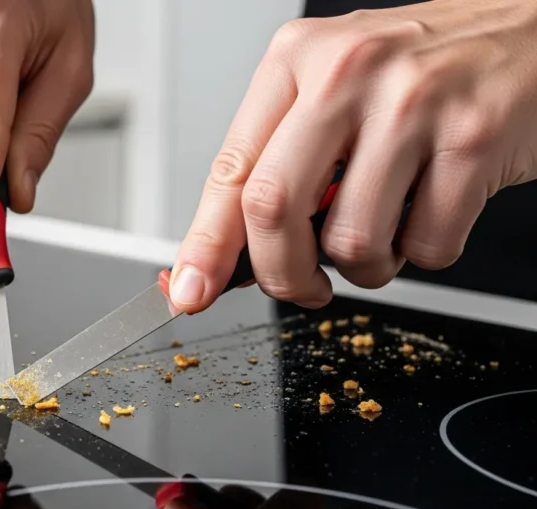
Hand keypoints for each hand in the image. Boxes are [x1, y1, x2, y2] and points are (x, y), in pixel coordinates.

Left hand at [170, 0, 536, 311]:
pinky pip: (427, 247)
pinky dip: (425, 254)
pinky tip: (432, 212)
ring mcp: (413, 104)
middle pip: (275, 209)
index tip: (190, 290)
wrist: (533, 33)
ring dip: (365, 268)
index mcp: (297, 59)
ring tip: (386, 231)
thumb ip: (280, 160)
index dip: (206, 244)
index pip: (231, 169)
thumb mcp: (334, 89)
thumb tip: (229, 255)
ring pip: (351, 241)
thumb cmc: (425, 70)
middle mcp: (347, 72)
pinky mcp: (475, 138)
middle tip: (301, 288)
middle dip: (281, 275)